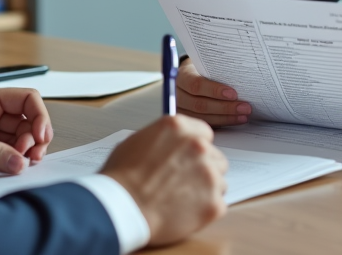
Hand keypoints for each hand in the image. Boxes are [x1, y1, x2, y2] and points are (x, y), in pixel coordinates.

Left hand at [0, 86, 51, 182]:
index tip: (41, 137)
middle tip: (30, 158)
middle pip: (28, 121)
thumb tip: (20, 162)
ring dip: (25, 151)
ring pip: (20, 137)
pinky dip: (14, 160)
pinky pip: (8, 151)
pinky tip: (13, 168)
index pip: (27, 99)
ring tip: (21, 165)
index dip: (39, 117)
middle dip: (33, 139)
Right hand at [101, 115, 228, 246]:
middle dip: (203, 169)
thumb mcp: (136, 142)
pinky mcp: (213, 202)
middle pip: (215, 156)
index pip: (204, 132)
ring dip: (205, 189)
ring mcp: (209, 174)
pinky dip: (204, 210)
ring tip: (180, 199)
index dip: (196, 147)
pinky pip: (218, 204)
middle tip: (183, 182)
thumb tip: (172, 144)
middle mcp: (198, 146)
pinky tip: (184, 212)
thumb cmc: (122, 179)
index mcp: (178, 127)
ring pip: (219, 181)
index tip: (190, 157)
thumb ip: (163, 140)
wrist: (121, 209)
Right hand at [176, 59, 250, 125]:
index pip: (195, 85)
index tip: (233, 94)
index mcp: (181, 76)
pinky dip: (221, 122)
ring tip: (243, 115)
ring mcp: (180, 108)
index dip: (214, 90)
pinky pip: (204, 123)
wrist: (188, 74)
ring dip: (226, 117)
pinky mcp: (187, 118)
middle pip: (199, 105)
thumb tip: (240, 72)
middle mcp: (177, 94)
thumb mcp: (204, 62)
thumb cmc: (201, 67)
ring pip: (203, 117)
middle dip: (225, 107)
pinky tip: (235, 120)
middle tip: (245, 107)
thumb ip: (215, 67)